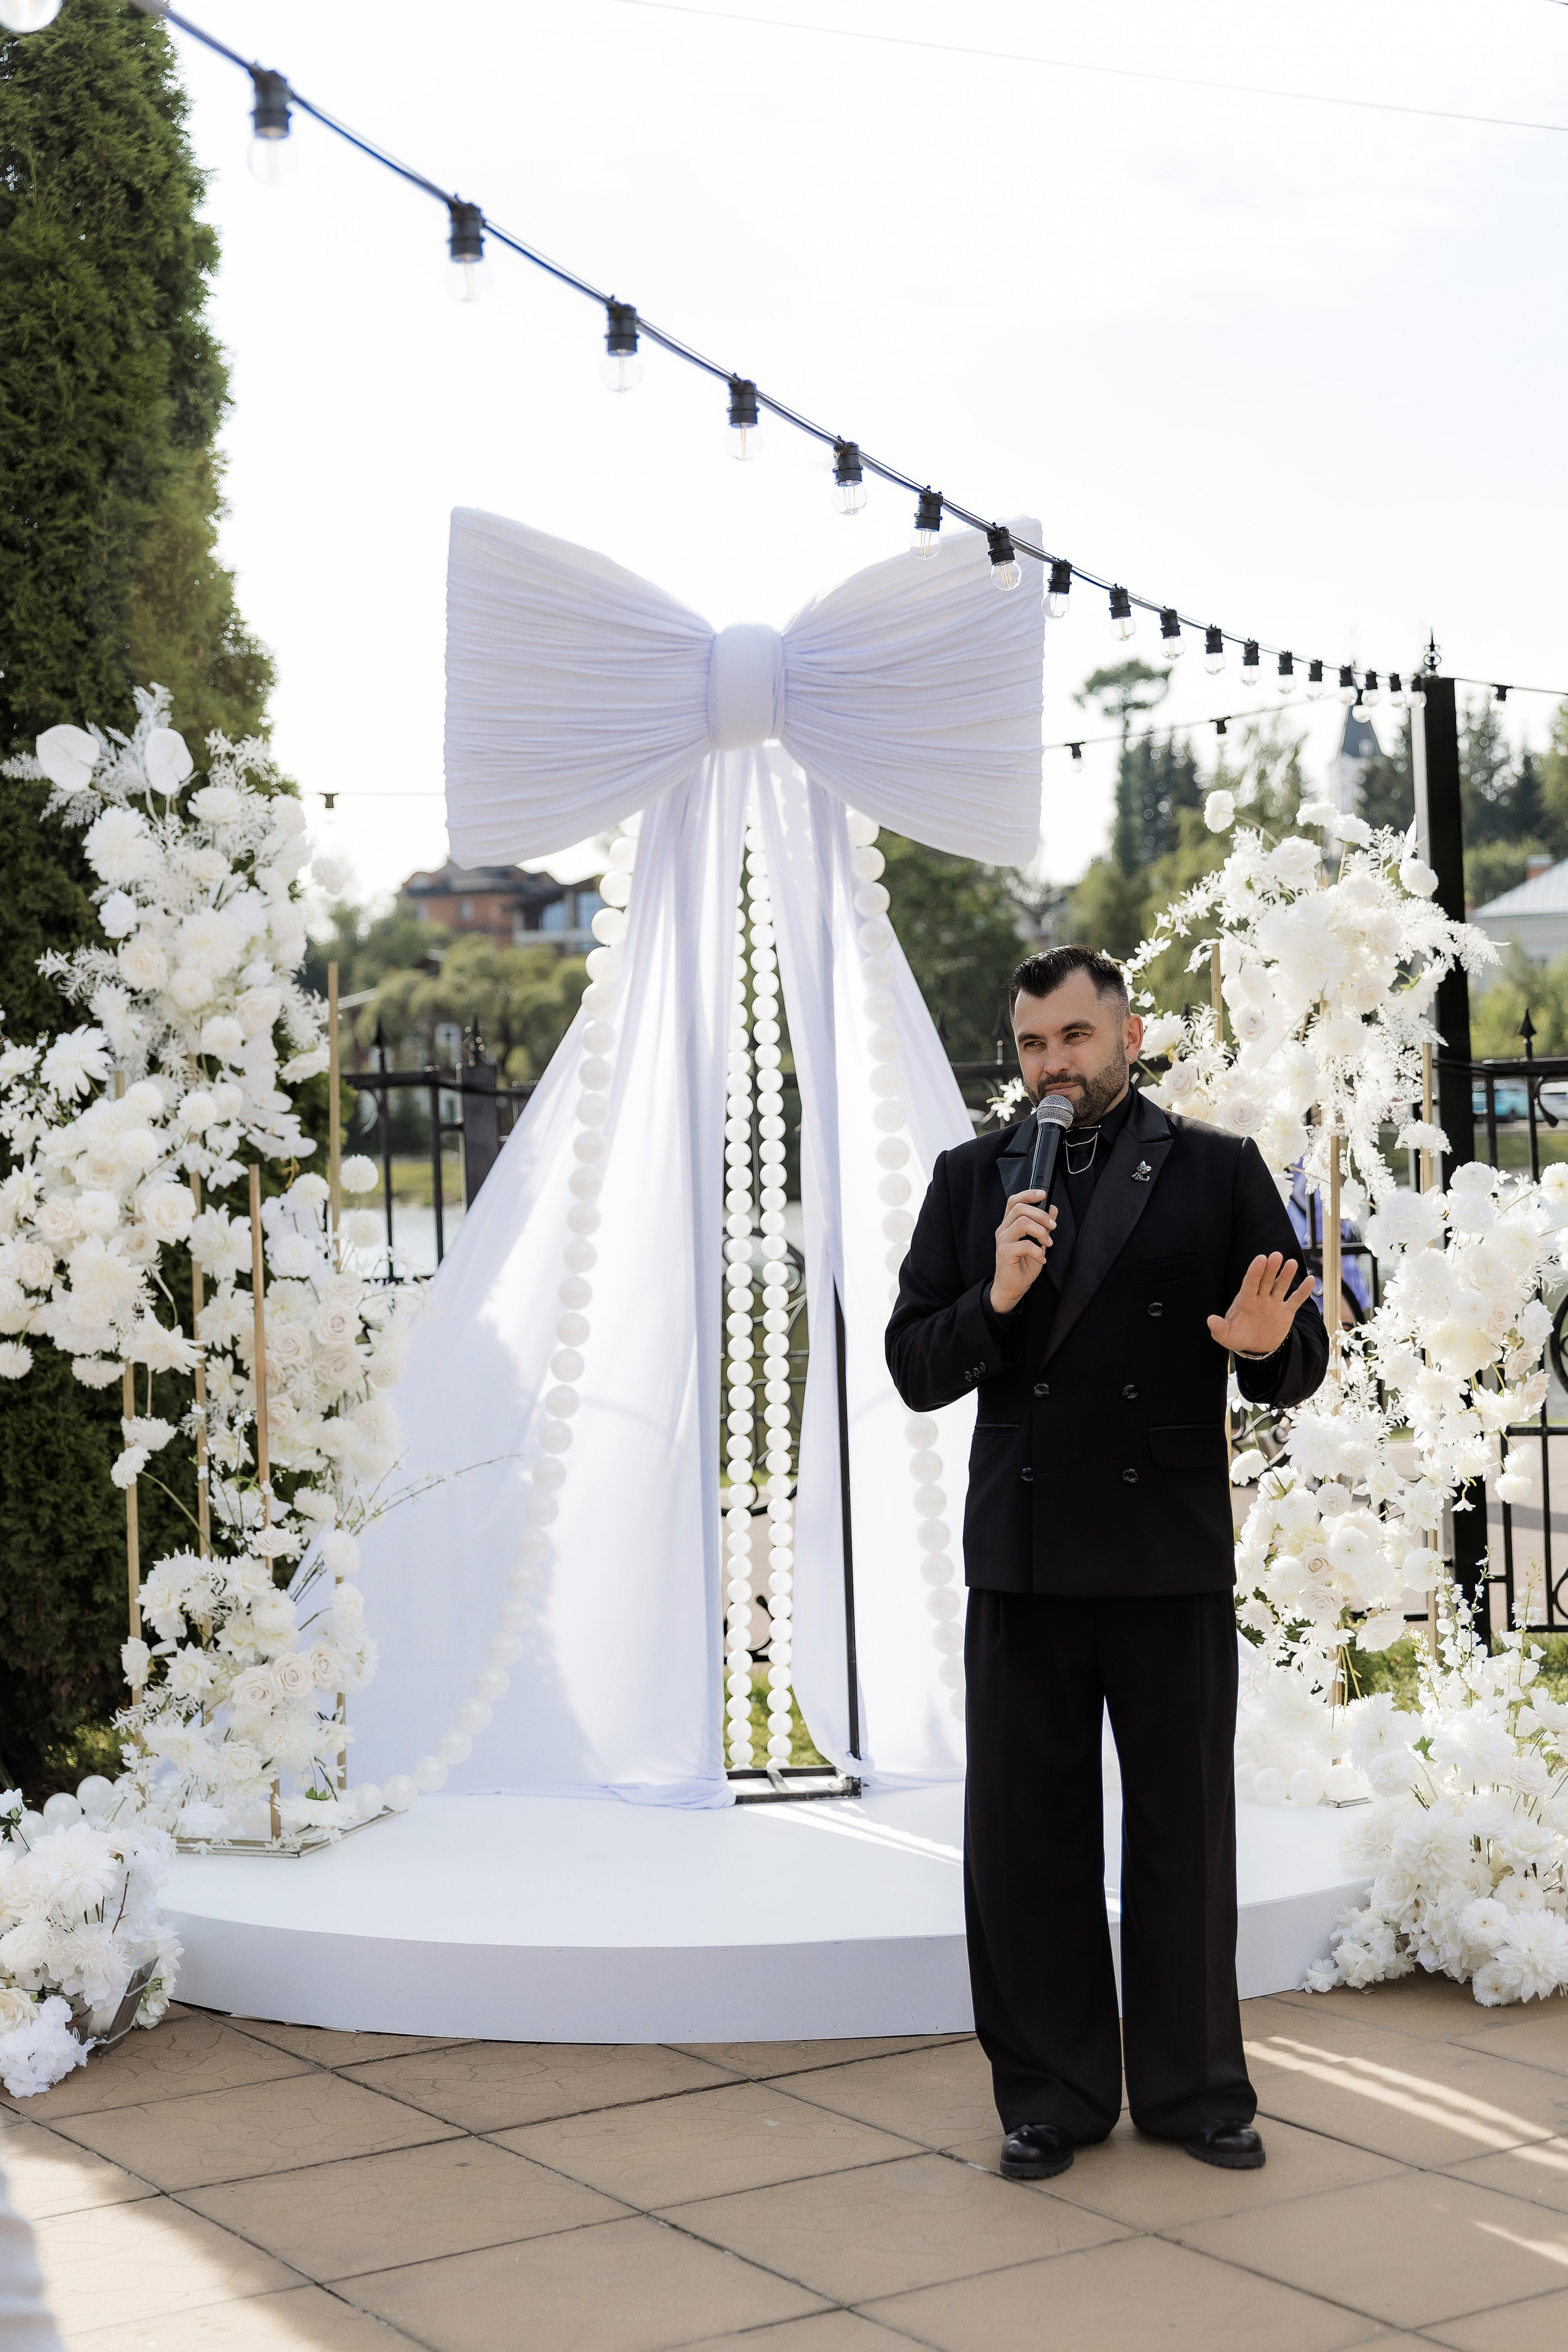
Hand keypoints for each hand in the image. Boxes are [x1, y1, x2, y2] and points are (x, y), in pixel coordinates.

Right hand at [990, 1189, 1056, 1314]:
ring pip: (1022, 1222)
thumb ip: (1043, 1226)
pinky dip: (1038, 1251)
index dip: (1028, 1194)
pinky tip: (1041, 1258)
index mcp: (1010, 1225)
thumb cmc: (1023, 1265)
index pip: (1014, 1201)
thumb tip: (1053, 1209)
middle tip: (1052, 1227)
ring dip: (1041, 1231)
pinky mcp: (1005, 1253)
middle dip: (1041, 1214)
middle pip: (1019, 1208)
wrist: (1012, 1287)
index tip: (1043, 1194)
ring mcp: (1003, 1240)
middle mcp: (1004, 1230)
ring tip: (1047, 1243)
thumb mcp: (1038, 1243)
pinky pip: (1025, 1245)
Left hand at [1207, 1252, 1315, 1357]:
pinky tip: (1311, 1280)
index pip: (1250, 1282)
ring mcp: (1274, 1303)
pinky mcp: (1286, 1312)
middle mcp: (1260, 1297)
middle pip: (1266, 1280)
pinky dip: (1303, 1291)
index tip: (1260, 1258)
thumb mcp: (1226, 1335)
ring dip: (1286, 1275)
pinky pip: (1295, 1300)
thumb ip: (1219, 1328)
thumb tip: (1210, 1320)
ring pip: (1281, 1286)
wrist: (1256, 1347)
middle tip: (1276, 1256)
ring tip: (1291, 1263)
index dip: (1255, 1271)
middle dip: (1271, 1268)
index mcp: (1245, 1299)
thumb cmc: (1238, 1336)